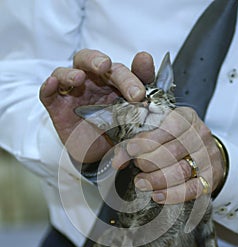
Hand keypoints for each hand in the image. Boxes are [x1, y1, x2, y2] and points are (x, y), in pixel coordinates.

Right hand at [39, 49, 154, 161]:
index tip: (139, 94)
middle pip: (91, 62)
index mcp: (111, 80)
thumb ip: (142, 88)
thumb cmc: (117, 128)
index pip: (118, 70)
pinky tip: (52, 83)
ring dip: (71, 73)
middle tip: (106, 67)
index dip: (129, 77)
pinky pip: (47, 93)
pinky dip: (48, 86)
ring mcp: (71, 93)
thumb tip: (145, 58)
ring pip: (65, 72)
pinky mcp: (56, 107)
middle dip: (99, 63)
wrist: (102, 154)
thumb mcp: (133, 112)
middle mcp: (90, 82)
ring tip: (79, 78)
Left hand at [113, 107, 224, 203]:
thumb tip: (118, 158)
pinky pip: (192, 189)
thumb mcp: (160, 129)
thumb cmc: (178, 139)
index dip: (147, 140)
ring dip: (156, 180)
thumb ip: (139, 139)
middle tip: (136, 166)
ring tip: (141, 182)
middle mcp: (199, 136)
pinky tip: (157, 195)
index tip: (131, 149)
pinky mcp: (210, 178)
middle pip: (172, 151)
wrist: (206, 151)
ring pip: (181, 171)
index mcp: (187, 118)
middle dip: (148, 161)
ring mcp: (207, 158)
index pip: (169, 127)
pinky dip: (172, 194)